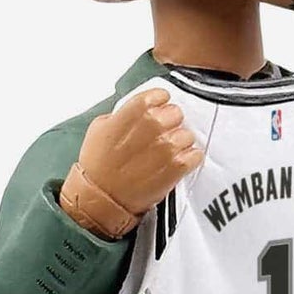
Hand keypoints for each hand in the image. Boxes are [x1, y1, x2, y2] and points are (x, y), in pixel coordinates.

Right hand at [61, 87, 203, 238]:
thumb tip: (138, 111)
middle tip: (162, 134)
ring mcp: (166, 148)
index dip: (161, 102)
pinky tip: (178, 163)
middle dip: (171, 123)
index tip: (159, 108)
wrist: (102, 198)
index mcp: (131, 114)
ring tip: (167, 153)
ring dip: (180, 143)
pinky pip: (195, 154)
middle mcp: (151, 127)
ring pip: (187, 135)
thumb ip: (123, 114)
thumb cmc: (98, 165)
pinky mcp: (176, 168)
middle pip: (176, 112)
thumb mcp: (101, 128)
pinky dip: (190, 158)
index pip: (159, 95)